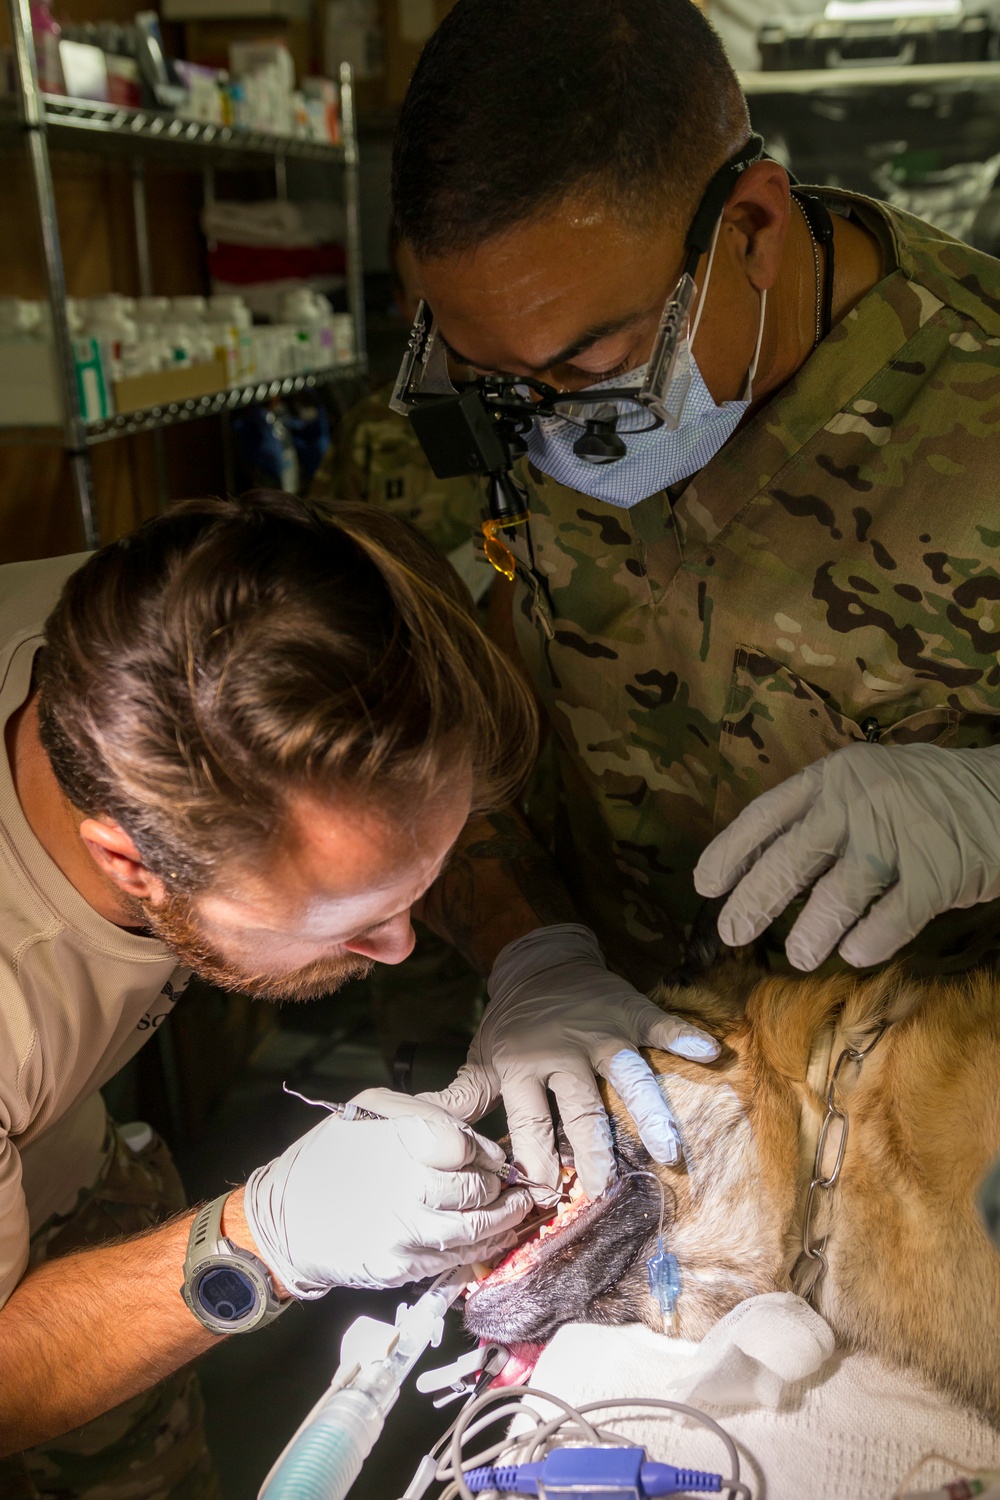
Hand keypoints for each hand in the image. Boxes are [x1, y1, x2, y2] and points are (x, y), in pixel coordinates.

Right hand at [242, 1089, 531, 1294]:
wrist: (286, 1218)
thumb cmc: (332, 1155)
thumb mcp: (373, 1109)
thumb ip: (429, 1108)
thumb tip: (478, 1109)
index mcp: (398, 1138)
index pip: (465, 1145)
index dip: (485, 1151)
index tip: (492, 1155)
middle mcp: (404, 1184)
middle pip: (478, 1189)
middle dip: (500, 1187)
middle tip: (513, 1184)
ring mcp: (404, 1230)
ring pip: (476, 1228)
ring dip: (506, 1220)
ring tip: (519, 1209)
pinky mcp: (401, 1265)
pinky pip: (457, 1259)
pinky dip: (484, 1247)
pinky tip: (495, 1236)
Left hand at [420, 924, 719, 1201]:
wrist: (539, 962)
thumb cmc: (511, 1025)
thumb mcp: (483, 1058)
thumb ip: (464, 1097)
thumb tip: (422, 1129)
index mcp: (520, 1066)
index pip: (529, 1121)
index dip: (536, 1160)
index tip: (547, 1197)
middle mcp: (561, 1051)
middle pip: (579, 1107)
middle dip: (591, 1148)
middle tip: (605, 1187)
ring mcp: (600, 1031)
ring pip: (626, 1075)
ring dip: (647, 1110)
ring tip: (668, 1147)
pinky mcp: (629, 1010)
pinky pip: (660, 1024)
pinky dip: (684, 1036)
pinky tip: (710, 1052)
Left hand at [694, 742, 999, 970]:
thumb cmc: (924, 796)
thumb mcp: (864, 784)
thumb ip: (819, 817)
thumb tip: (761, 870)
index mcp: (832, 777)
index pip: (764, 816)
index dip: (730, 853)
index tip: (704, 886)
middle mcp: (855, 803)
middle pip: (787, 863)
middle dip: (753, 903)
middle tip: (732, 934)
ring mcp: (895, 838)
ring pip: (832, 901)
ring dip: (809, 936)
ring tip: (800, 954)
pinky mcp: (936, 875)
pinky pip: (886, 924)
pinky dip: (866, 944)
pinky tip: (857, 952)